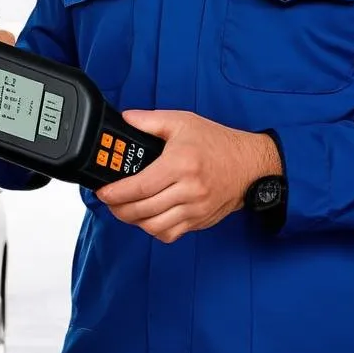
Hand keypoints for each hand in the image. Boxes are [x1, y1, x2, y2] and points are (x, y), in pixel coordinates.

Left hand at [95, 109, 281, 242]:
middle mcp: (189, 190)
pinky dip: (154, 230)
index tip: (103, 192)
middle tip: (109, 201)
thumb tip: (125, 119)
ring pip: (155, 226)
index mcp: (180, 164)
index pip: (140, 187)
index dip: (116, 193)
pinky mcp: (200, 221)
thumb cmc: (217, 143)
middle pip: (144, 210)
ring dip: (134, 221)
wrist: (250, 164)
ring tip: (124, 209)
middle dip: (119, 209)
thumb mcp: (182, 121)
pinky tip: (147, 218)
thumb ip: (150, 120)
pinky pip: (171, 234)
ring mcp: (196, 209)